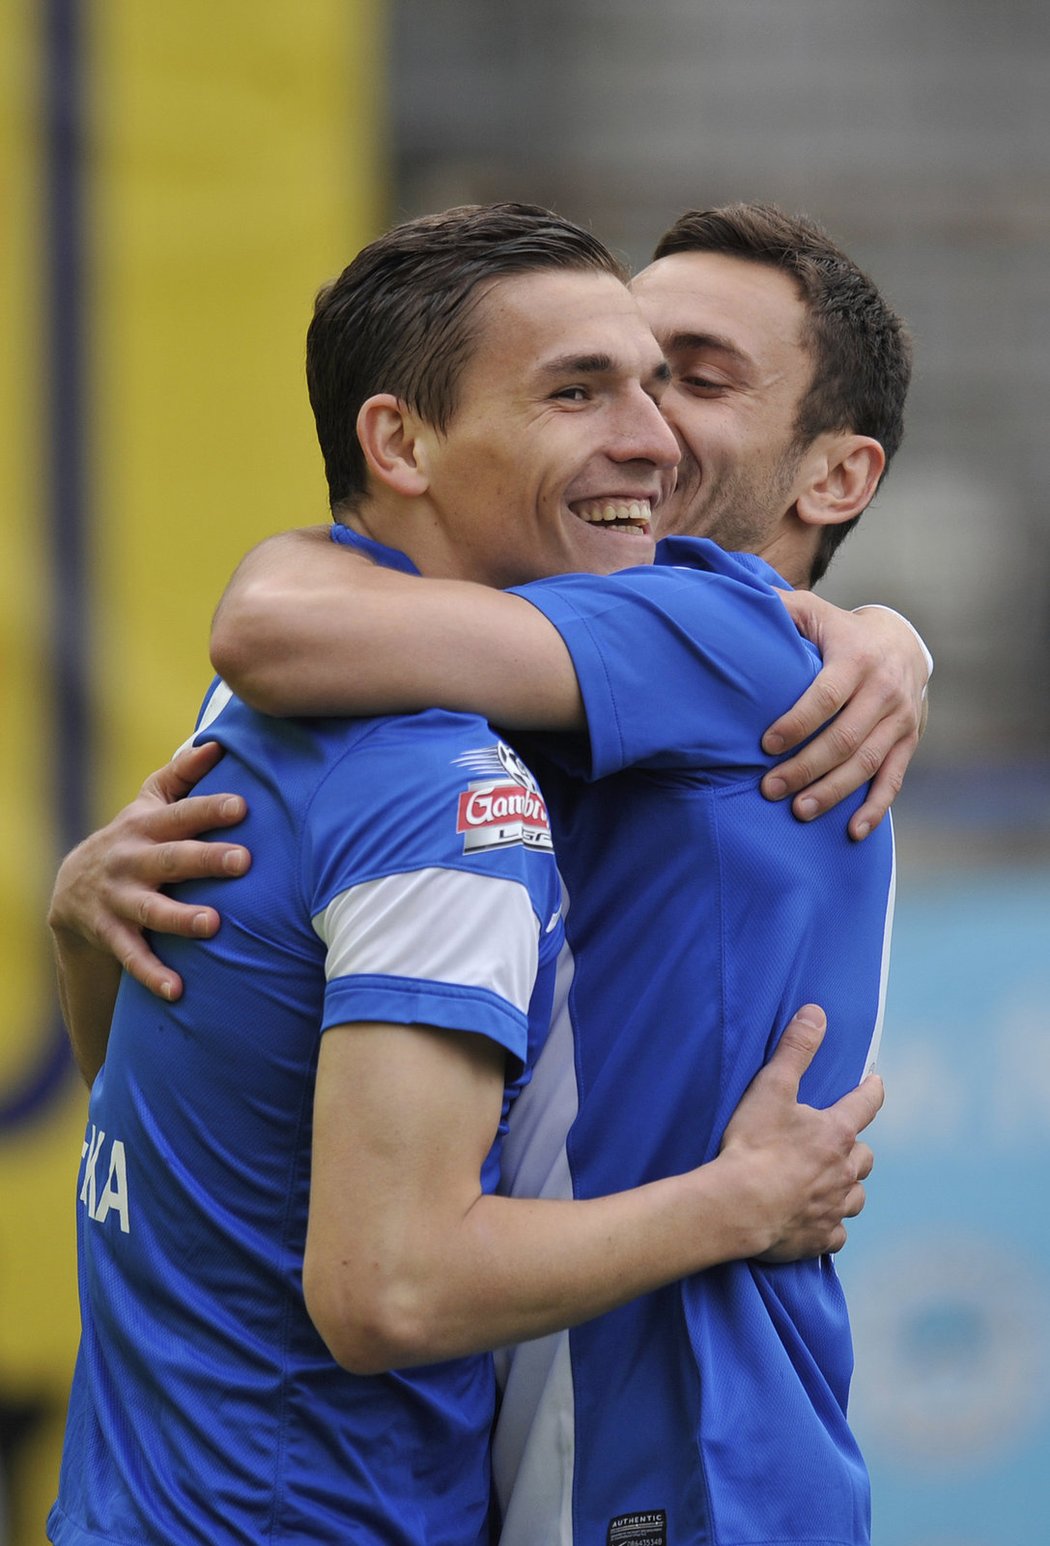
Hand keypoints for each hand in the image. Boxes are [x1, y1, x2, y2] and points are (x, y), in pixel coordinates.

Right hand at [48, 741, 250, 1001]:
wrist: (73, 891)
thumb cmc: (134, 840)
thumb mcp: (148, 805)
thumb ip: (181, 775)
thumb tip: (218, 742)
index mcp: (145, 827)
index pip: (181, 815)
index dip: (209, 809)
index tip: (243, 805)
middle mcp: (131, 861)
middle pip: (171, 859)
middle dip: (206, 859)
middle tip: (243, 861)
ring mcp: (119, 900)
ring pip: (151, 911)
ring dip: (181, 918)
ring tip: (213, 924)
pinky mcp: (111, 935)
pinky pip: (133, 958)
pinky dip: (153, 974)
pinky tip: (178, 990)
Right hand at [718, 1005, 883, 1260]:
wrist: (738, 1205)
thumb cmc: (753, 1145)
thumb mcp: (771, 1088)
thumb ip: (795, 1050)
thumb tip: (816, 1013)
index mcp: (836, 1133)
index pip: (866, 1103)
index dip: (872, 1090)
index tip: (875, 1082)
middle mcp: (844, 1171)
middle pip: (864, 1156)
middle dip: (855, 1147)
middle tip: (839, 1142)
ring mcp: (835, 1206)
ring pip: (856, 1195)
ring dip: (847, 1186)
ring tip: (831, 1182)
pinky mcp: (821, 1237)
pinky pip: (836, 1231)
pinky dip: (830, 1224)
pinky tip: (818, 1220)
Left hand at [761, 593, 929, 839]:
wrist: (904, 641)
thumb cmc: (842, 631)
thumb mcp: (814, 611)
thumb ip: (780, 609)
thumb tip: (735, 602)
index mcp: (857, 658)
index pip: (826, 696)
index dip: (797, 723)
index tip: (766, 745)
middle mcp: (884, 690)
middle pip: (845, 737)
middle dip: (806, 767)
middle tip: (770, 789)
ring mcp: (900, 719)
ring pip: (867, 763)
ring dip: (833, 792)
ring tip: (798, 811)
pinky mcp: (909, 741)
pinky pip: (893, 779)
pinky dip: (875, 808)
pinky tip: (851, 831)